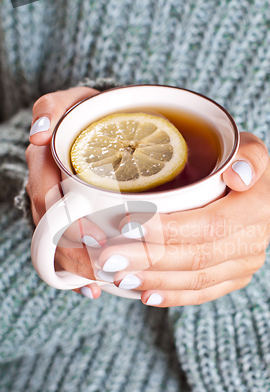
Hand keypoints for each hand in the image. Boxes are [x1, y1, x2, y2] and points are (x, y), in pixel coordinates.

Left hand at [26, 87, 269, 304]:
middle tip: (110, 258)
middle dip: (150, 259)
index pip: (210, 225)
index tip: (127, 224)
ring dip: (155, 280)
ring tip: (119, 276)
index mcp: (258, 205)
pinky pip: (204, 293)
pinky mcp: (236, 278)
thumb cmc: (229, 160)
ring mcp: (246, 263)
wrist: (241, 184)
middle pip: (198, 256)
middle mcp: (256, 239)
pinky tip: (146, 295)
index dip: (168, 230)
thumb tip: (239, 176)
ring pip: (198, 279)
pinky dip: (173, 296)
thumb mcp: (241, 144)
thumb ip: (249, 154)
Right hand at [26, 87, 104, 298]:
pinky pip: (65, 249)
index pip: (45, 196)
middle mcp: (46, 189)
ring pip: (57, 244)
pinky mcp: (70, 220)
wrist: (108, 126)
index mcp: (43, 164)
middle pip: (51, 228)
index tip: (93, 240)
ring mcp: (56, 207)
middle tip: (101, 270)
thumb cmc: (92, 114)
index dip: (64, 222)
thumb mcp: (75, 102)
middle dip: (74, 254)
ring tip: (99, 284)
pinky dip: (76, 272)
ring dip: (75, 269)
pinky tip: (91, 289)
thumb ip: (53, 108)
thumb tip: (39, 135)